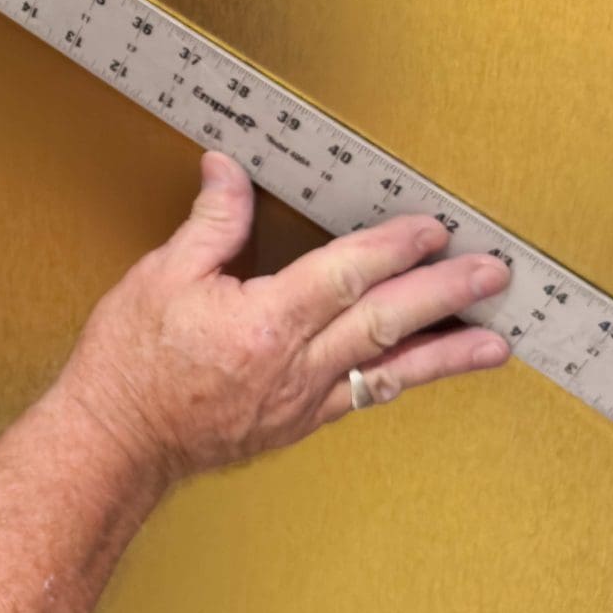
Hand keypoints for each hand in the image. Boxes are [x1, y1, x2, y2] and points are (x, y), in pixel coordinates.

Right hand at [64, 151, 510, 484]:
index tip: (431, 228)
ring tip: (495, 342)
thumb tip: (230, 169)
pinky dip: (401, 381)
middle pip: (385, 323)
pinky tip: (427, 370)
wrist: (116, 442)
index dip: (393, 248)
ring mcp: (302, 402)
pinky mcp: (299, 424)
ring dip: (446, 354)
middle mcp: (294, 367)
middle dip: (444, 294)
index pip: (346, 276)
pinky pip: (364, 399)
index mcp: (263, 323)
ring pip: (389, 372)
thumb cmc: (131, 364)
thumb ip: (212, 223)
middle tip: (490, 274)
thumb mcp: (161, 277)